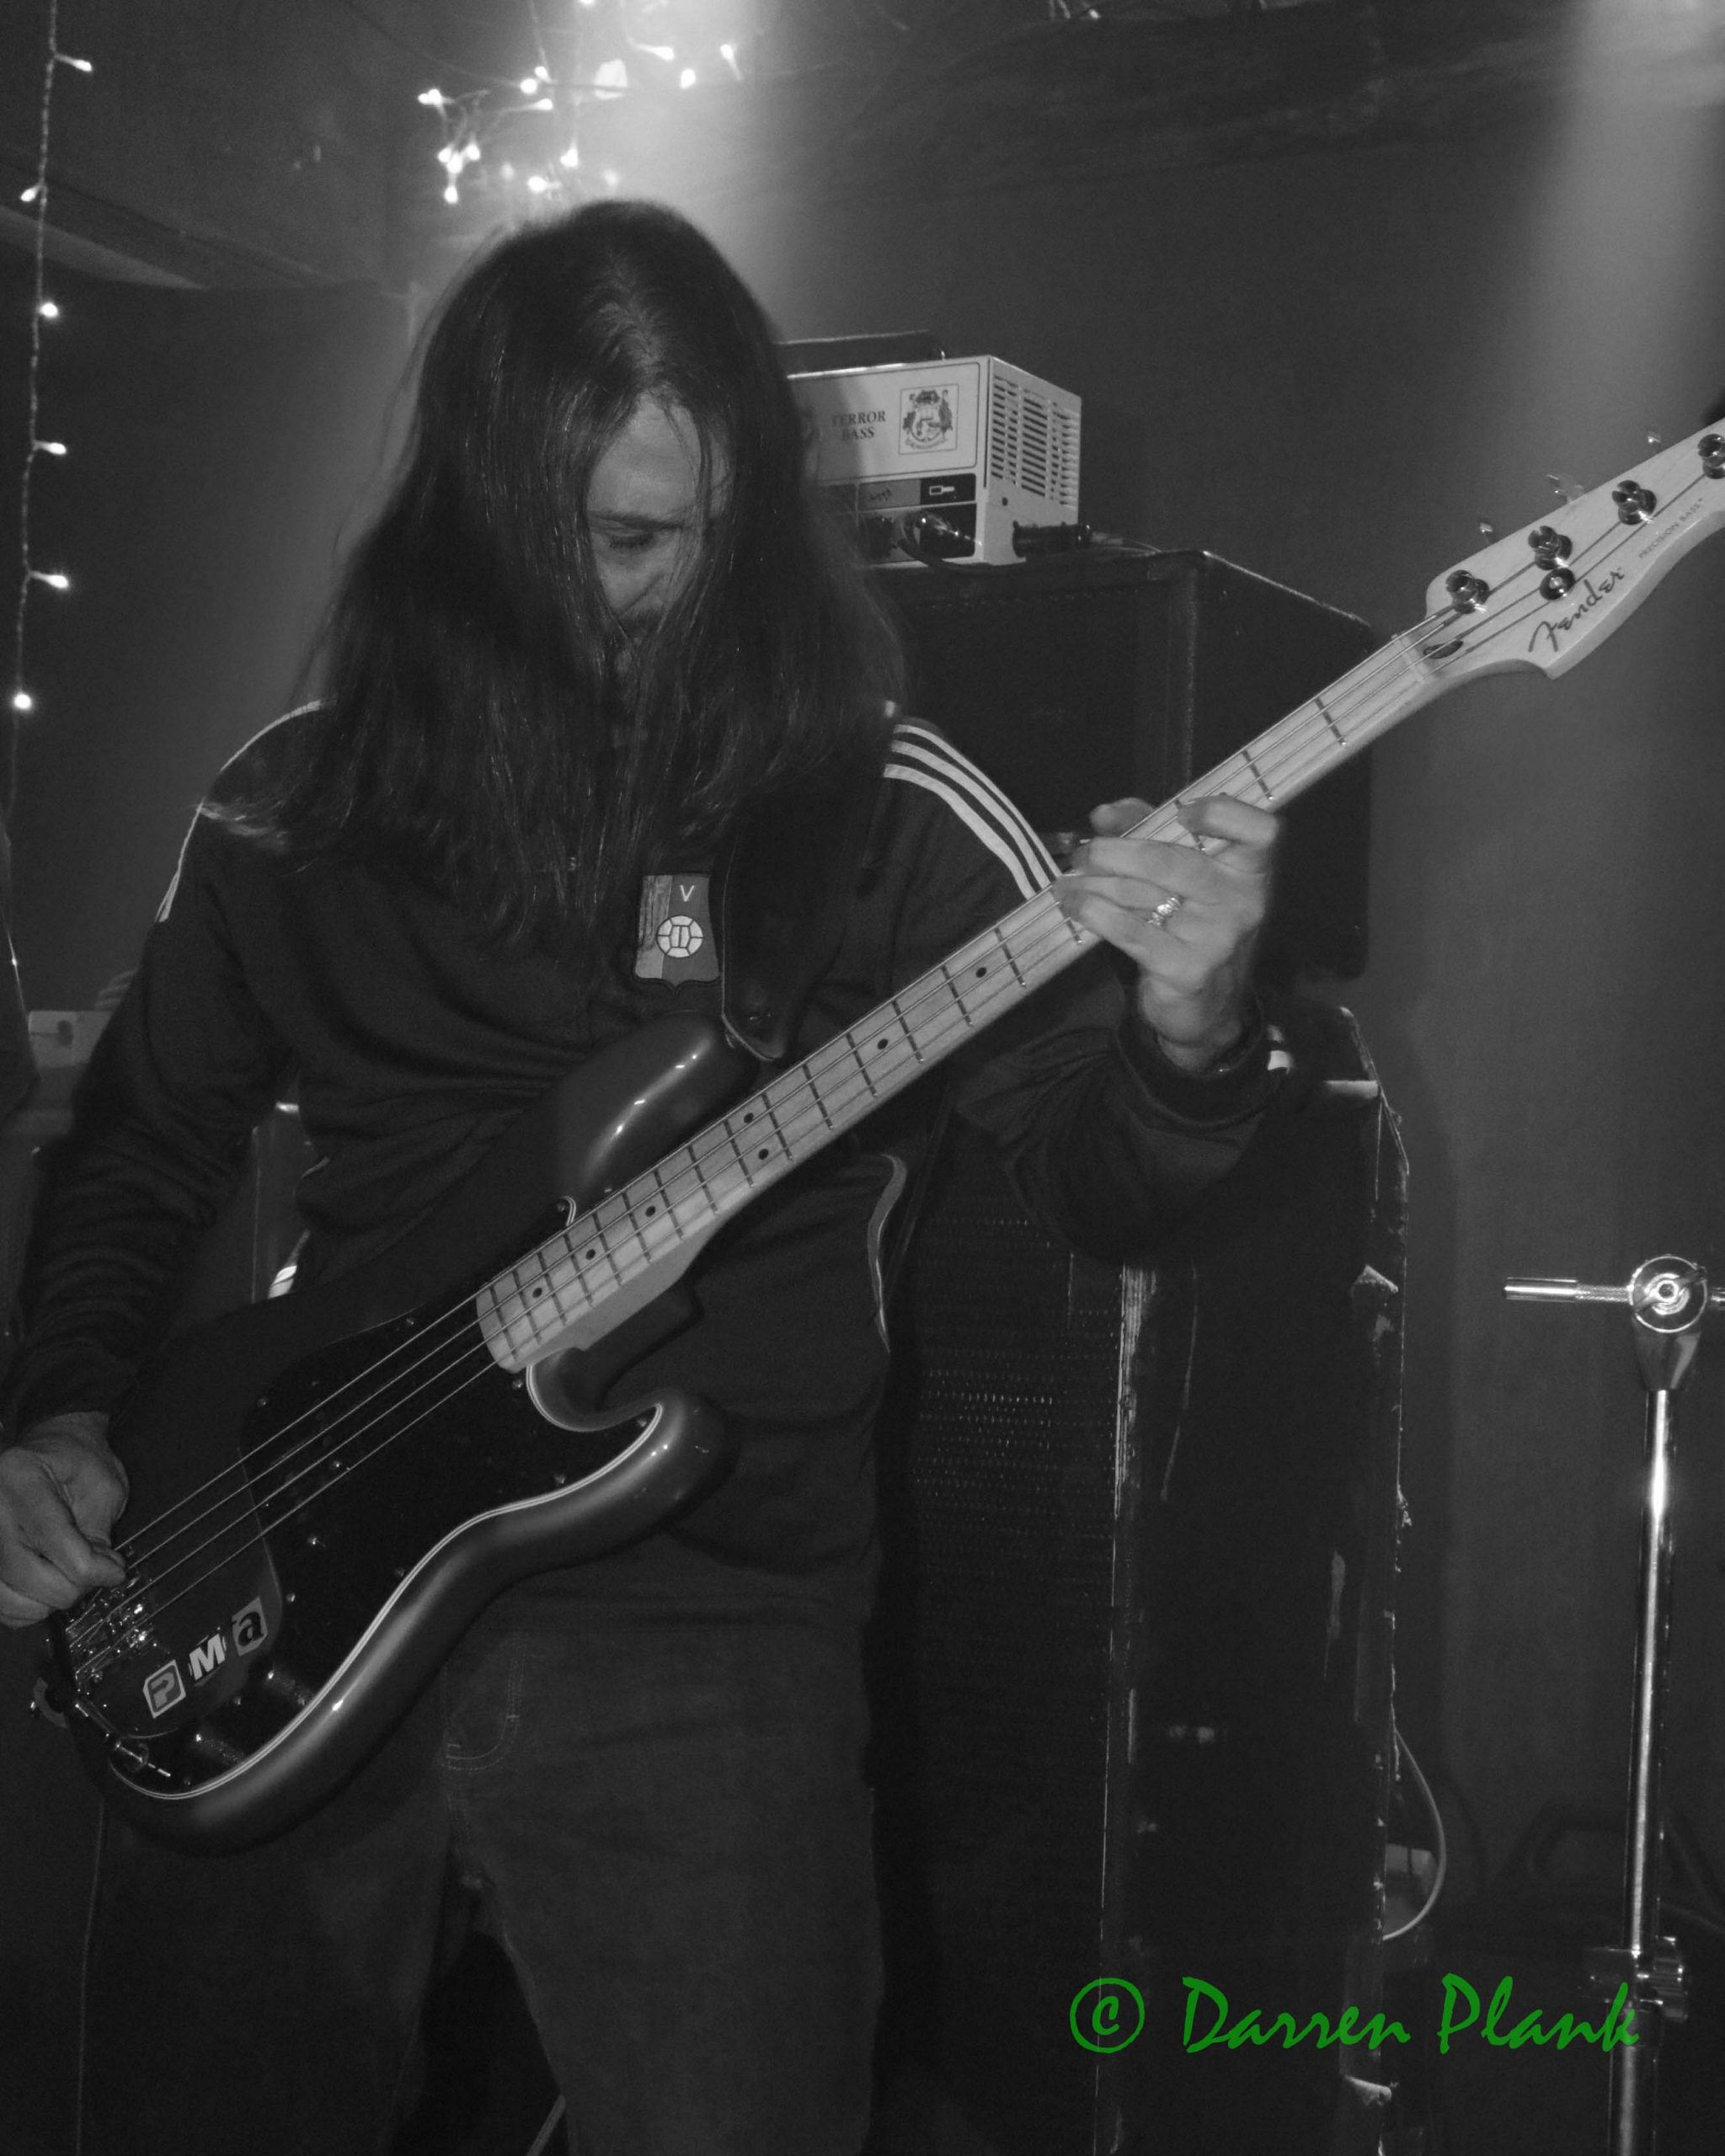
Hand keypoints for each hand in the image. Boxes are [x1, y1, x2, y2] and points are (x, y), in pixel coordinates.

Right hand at [0, 1411, 128, 1626]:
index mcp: (21, 1478)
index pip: (53, 1540)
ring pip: (6, 1595)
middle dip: (70, 1588)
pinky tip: (49, 1589)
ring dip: (48, 1601)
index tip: (116, 1572)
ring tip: (72, 1579)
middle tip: (96, 1576)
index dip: (91, 1569)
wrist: (52, 1448)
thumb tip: (103, 1578)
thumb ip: (99, 1535)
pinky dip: (26, 1608)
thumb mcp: (103, 1488)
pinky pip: (0, 1602)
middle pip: (24, 1573)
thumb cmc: (80, 1462)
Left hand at [1056, 794, 1276, 1070]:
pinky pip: (1128, 930)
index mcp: (1249, 870)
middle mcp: (1242, 902)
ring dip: (1093, 884)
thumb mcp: (1181, 874)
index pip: (1259, 831)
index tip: (1181, 813)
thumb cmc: (1192, 923)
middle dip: (1114, 852)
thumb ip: (1148, 832)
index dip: (1222, 813)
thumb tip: (1104, 814)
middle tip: (1082, 855)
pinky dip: (1094, 913)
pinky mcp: (1185, 970)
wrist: (1208, 1004)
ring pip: (1141, 894)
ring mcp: (1215, 939)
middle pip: (1170, 861)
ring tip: (1067, 881)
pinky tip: (1074, 906)